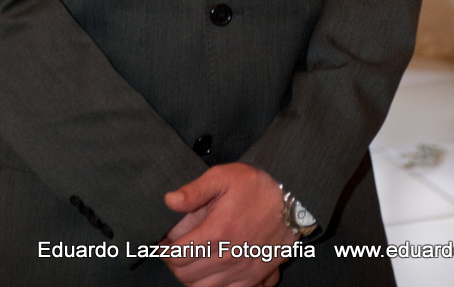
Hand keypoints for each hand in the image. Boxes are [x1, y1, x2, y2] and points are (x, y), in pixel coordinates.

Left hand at [163, 163, 289, 285]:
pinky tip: (208, 272)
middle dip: (173, 263)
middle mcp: (227, 257)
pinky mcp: (252, 279)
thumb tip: (169, 201)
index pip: (177, 254)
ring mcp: (241, 272)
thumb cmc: (256, 187)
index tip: (160, 241)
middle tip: (172, 249)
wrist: (292, 202)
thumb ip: (194, 191)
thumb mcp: (223, 177)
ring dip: (189, 276)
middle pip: (185, 274)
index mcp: (217, 232)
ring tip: (188, 260)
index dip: (163, 250)